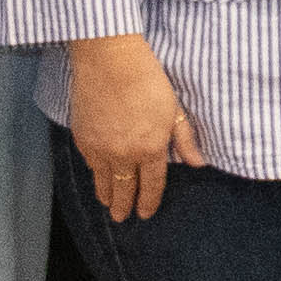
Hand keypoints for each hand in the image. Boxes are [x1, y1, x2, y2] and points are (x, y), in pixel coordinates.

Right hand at [69, 33, 204, 221]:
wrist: (110, 61)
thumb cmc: (147, 80)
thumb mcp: (175, 109)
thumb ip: (185, 139)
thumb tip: (198, 163)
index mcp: (150, 149)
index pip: (150, 185)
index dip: (148, 202)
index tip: (145, 214)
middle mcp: (124, 154)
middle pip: (124, 189)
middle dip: (124, 206)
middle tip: (122, 219)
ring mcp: (100, 148)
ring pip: (103, 181)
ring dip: (106, 196)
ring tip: (107, 205)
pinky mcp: (82, 137)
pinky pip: (89, 164)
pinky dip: (94, 174)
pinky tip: (97, 177)